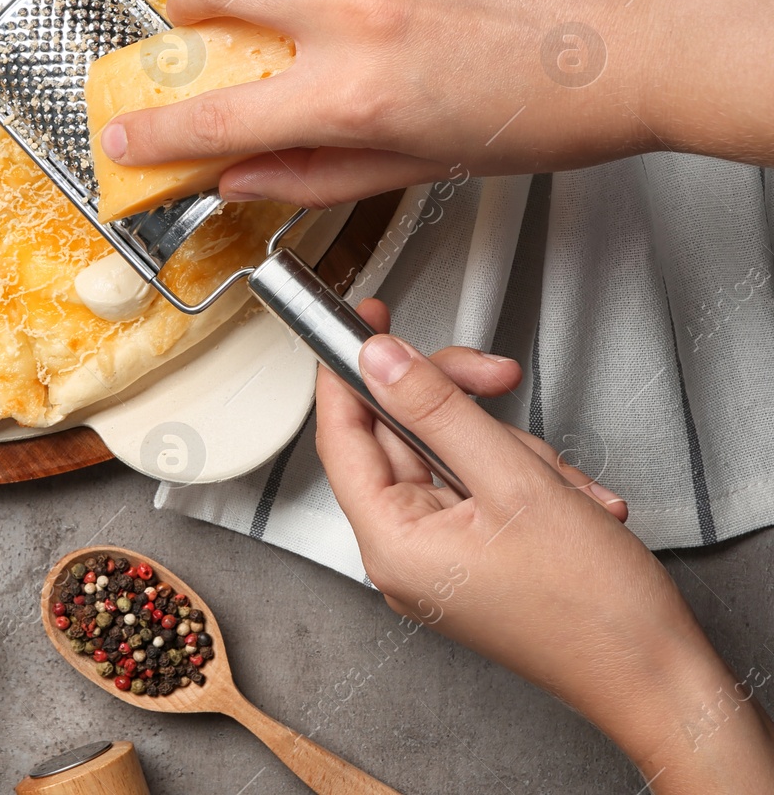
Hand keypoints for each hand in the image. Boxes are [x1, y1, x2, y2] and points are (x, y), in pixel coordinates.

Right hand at [100, 0, 773, 206]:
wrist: (633, 41)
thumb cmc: (542, 110)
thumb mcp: (419, 167)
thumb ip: (313, 175)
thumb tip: (240, 178)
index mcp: (353, 95)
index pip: (214, 117)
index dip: (152, 131)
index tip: (123, 133)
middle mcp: (356, 13)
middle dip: (191, 10)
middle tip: (206, 24)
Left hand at [317, 299, 773, 792]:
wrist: (656, 675)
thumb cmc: (593, 609)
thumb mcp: (513, 480)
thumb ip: (438, 409)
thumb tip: (381, 361)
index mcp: (391, 542)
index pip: (341, 434)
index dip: (349, 371)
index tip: (366, 324)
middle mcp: (403, 554)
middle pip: (403, 438)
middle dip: (464, 410)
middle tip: (496, 376)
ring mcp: (438, 560)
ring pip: (454, 458)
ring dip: (513, 453)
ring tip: (560, 483)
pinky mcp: (472, 560)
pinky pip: (482, 490)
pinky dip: (529, 483)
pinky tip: (573, 502)